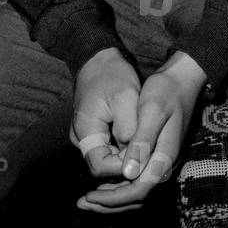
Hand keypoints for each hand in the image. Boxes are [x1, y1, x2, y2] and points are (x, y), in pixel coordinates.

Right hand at [70, 47, 140, 178]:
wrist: (100, 60)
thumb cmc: (113, 75)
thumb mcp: (126, 97)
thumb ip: (128, 127)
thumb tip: (133, 154)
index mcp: (85, 131)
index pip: (100, 166)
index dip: (122, 167)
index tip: (142, 156)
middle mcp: (80, 138)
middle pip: (102, 165)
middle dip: (125, 162)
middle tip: (147, 151)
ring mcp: (85, 135)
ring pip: (105, 157)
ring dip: (124, 154)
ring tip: (144, 143)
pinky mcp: (92, 131)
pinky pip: (106, 147)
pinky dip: (120, 146)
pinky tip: (136, 136)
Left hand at [77, 50, 207, 212]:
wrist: (184, 79)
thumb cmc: (166, 91)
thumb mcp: (152, 111)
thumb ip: (143, 141)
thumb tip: (128, 172)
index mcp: (164, 156)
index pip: (138, 190)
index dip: (112, 198)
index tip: (89, 195)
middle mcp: (165, 163)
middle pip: (136, 197)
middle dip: (109, 204)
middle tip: (82, 203)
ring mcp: (163, 159)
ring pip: (137, 190)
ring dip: (113, 197)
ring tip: (89, 197)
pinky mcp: (158, 154)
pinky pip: (139, 179)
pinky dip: (121, 185)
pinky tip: (105, 180)